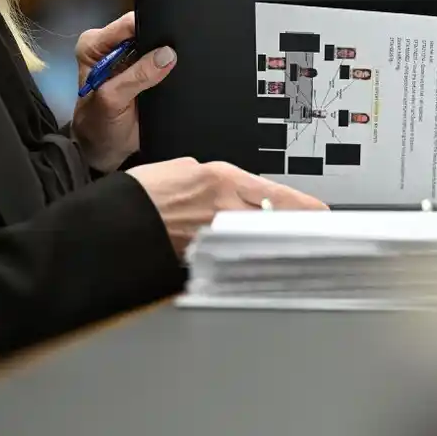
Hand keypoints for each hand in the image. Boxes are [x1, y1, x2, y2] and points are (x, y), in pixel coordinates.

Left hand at [71, 12, 175, 172]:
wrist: (106, 150)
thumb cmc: (99, 125)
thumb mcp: (112, 100)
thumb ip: (136, 77)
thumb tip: (168, 54)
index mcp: (94, 44)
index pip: (127, 24)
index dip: (150, 26)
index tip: (171, 38)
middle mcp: (112, 46)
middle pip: (146, 29)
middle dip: (162, 39)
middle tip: (181, 52)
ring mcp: (131, 58)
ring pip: (157, 44)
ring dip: (169, 53)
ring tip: (183, 63)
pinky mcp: (146, 71)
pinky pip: (163, 61)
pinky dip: (172, 66)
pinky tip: (182, 71)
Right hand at [126, 158, 327, 256]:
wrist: (112, 224)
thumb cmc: (141, 195)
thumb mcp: (183, 170)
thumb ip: (215, 180)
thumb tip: (233, 190)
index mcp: (223, 181)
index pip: (278, 194)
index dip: (304, 206)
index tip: (323, 213)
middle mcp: (225, 210)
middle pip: (277, 221)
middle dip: (299, 228)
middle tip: (318, 234)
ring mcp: (217, 238)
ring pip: (261, 242)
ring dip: (278, 245)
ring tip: (294, 249)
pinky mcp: (204, 260)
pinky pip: (236, 259)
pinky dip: (249, 261)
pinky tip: (258, 265)